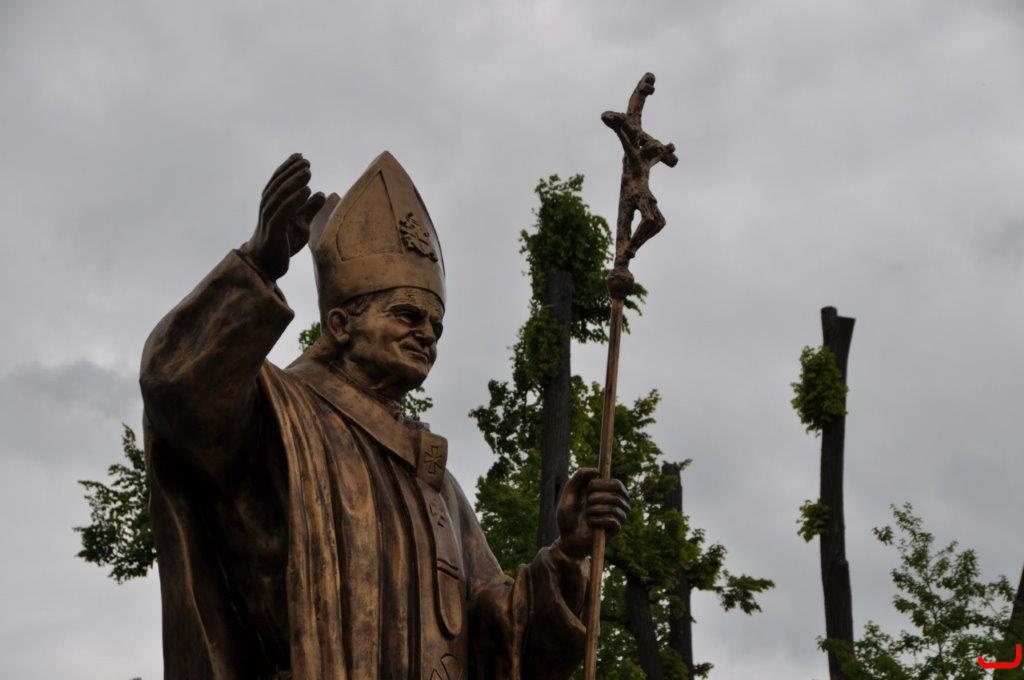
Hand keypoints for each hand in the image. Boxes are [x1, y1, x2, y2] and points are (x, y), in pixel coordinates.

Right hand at [241, 153, 325, 280]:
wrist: (266, 265)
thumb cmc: (282, 243)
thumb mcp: (300, 224)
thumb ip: (309, 209)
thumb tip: (321, 193)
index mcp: (271, 203)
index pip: (278, 180)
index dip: (288, 167)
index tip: (301, 157)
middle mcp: (267, 207)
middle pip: (278, 184)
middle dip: (293, 171)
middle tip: (307, 161)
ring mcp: (269, 218)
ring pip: (280, 194)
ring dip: (294, 181)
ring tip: (308, 171)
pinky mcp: (274, 230)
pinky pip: (283, 211)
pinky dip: (295, 199)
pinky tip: (306, 190)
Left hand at [556, 468, 629, 560]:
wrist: (567, 539)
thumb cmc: (568, 516)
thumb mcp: (569, 493)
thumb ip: (579, 477)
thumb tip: (597, 471)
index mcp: (608, 493)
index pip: (616, 483)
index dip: (602, 483)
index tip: (589, 487)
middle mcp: (617, 503)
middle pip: (618, 490)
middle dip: (598, 495)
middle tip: (587, 503)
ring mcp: (618, 516)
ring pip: (614, 505)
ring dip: (595, 508)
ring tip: (587, 515)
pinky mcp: (616, 529)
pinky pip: (612, 519)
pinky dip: (597, 520)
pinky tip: (591, 523)